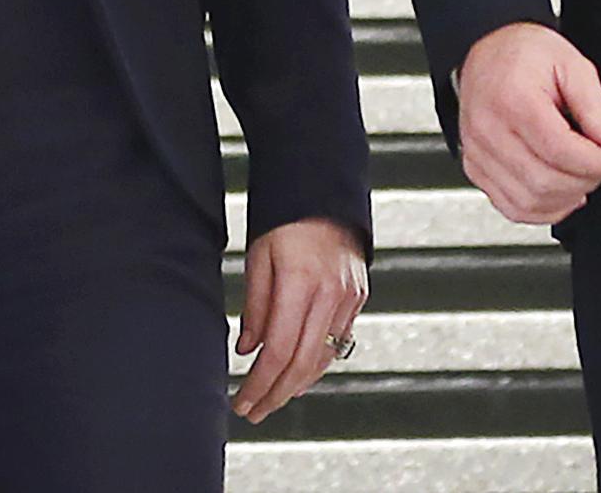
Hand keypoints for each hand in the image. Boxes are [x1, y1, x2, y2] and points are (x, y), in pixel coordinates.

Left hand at [232, 216, 368, 422]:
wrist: (323, 190)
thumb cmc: (286, 218)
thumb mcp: (259, 256)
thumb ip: (255, 306)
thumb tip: (248, 350)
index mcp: (302, 281)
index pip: (279, 351)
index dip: (259, 384)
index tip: (242, 401)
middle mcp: (331, 292)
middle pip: (302, 363)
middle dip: (275, 394)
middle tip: (253, 410)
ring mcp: (349, 296)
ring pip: (323, 358)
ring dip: (295, 385)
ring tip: (271, 399)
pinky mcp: (359, 296)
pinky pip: (337, 341)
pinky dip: (316, 364)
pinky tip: (300, 376)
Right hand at [455, 22, 600, 224]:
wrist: (487, 50)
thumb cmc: (525, 54)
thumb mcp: (571, 63)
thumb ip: (595, 105)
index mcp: (513, 98)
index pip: (559, 150)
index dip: (597, 164)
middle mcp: (488, 129)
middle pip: (544, 180)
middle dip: (585, 181)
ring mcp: (477, 151)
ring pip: (527, 201)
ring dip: (565, 199)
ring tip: (583, 179)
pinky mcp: (475, 167)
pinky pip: (510, 206)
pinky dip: (542, 210)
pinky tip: (561, 195)